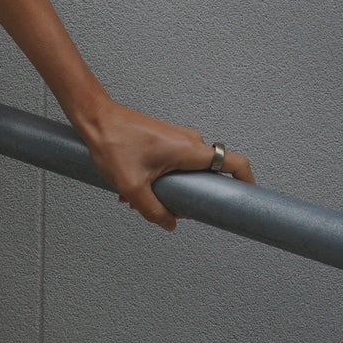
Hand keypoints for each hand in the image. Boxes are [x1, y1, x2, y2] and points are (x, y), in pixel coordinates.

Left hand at [74, 98, 255, 231]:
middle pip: (208, 174)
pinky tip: (134, 187)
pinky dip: (160, 178)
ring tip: (139, 196)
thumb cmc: (113, 142)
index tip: (246, 200)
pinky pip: (173, 163)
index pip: (235, 163)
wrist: (95, 117)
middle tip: (173, 208)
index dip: (247, 182)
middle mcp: (189, 141)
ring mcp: (177, 138)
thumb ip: (154, 210)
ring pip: (186, 171)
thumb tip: (169, 224)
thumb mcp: (133, 186)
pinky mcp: (164, 139)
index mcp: (189, 150)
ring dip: (170, 188)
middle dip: (193, 196)